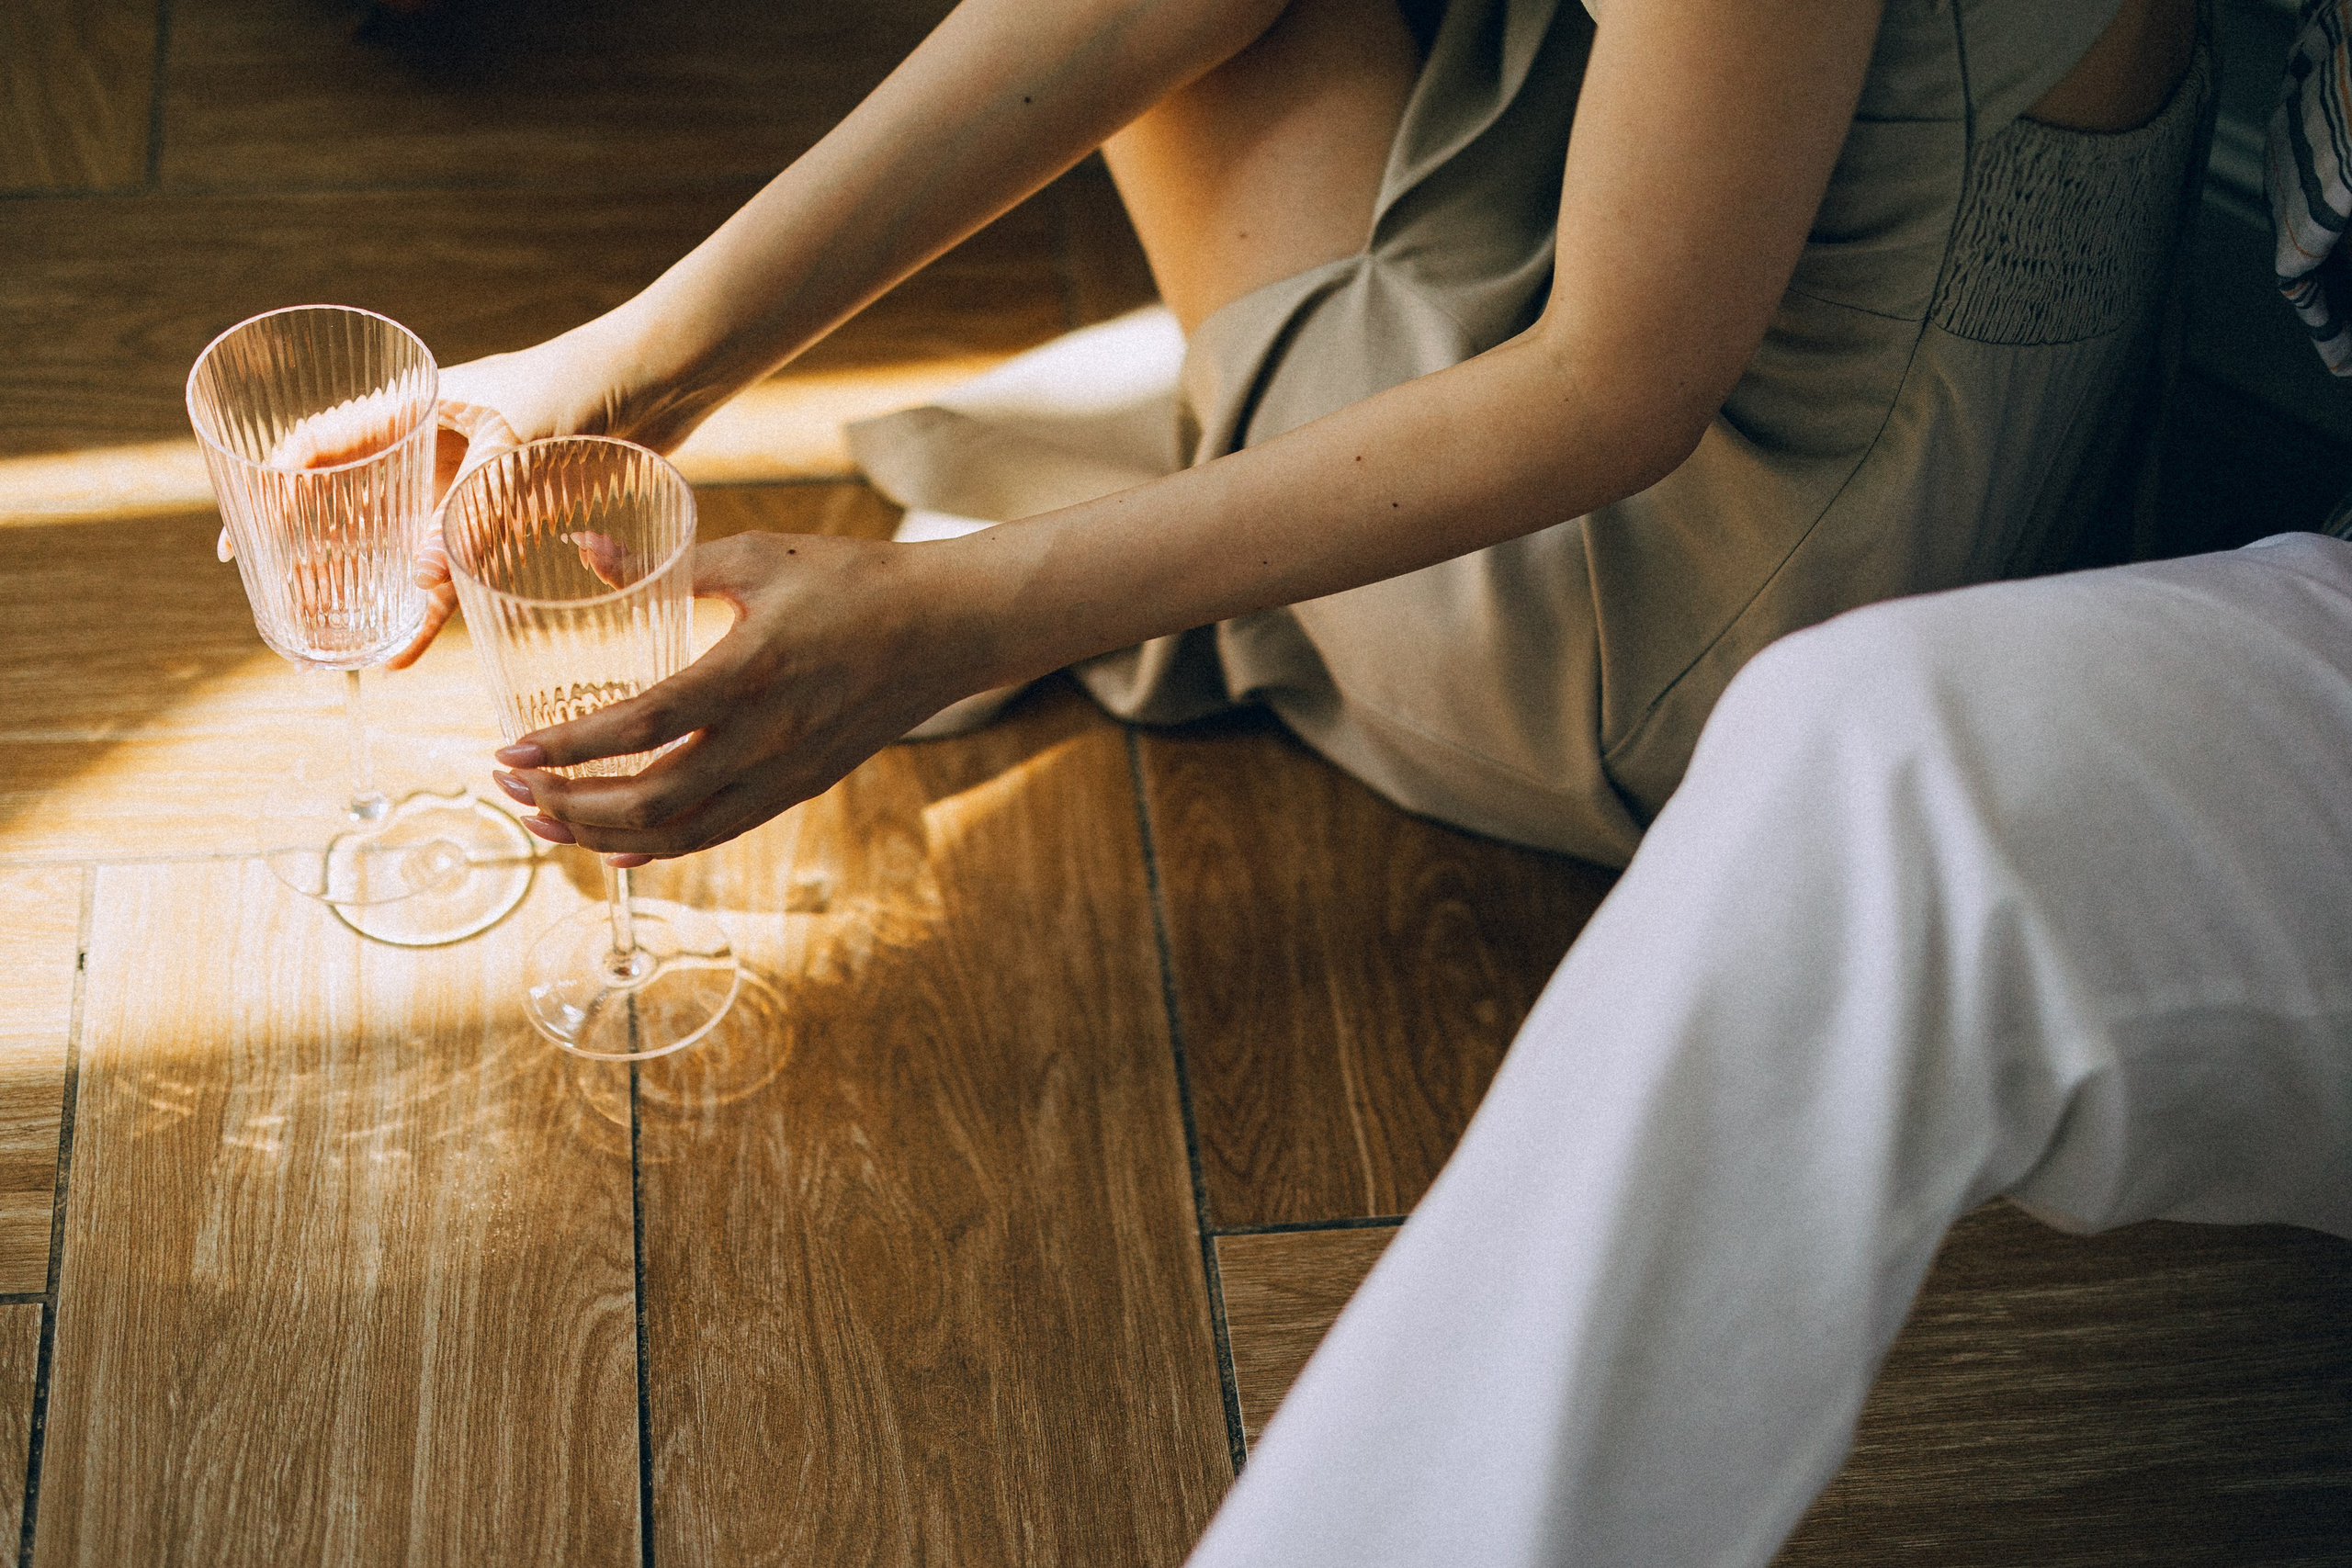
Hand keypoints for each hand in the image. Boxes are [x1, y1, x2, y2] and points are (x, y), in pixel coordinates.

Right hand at [216, 315, 679, 666]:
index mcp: (412, 408)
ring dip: (370, 592)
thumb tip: (422, 578)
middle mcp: (429, 448)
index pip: (319, 447)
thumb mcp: (518, 443)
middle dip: (312, 557)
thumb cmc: (580, 389)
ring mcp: (465, 483)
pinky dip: (433, 605)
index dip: (272, 493)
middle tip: (285, 611)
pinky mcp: (505, 515)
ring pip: (400, 545)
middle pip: (350, 505)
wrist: (656, 384)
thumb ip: (473, 505)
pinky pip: (455, 565)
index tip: (238, 541)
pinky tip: (410, 647)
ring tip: (339, 645)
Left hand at [486, 532, 987, 864]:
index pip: (638, 726)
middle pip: (648, 798)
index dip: (566, 747)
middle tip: (510, 789)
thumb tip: (583, 548)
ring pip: (679, 832)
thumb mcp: (758, 555)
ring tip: (544, 822)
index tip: (507, 751)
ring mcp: (784, 772)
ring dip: (602, 835)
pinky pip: (719, 833)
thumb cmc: (855, 580)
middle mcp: (764, 738)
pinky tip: (616, 848)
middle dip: (568, 803)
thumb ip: (666, 563)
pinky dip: (660, 849)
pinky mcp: (800, 787)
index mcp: (748, 672)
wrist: (947, 628)